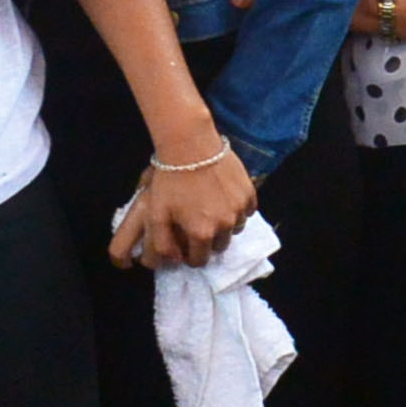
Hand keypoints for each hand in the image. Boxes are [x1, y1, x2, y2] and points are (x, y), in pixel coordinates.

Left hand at [110, 146, 257, 270]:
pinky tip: (223, 197)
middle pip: (220, 246)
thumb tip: (175, 260)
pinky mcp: (249, 193)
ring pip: (235, 229)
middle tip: (197, 223)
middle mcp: (225, 225)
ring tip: (211, 208)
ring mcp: (240, 208)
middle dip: (208, 241)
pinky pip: (247, 211)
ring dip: (224, 225)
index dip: (190, 254)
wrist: (190, 146)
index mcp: (202, 233)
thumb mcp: (156, 215)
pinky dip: (237, 209)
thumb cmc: (170, 180)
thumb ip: (163, 244)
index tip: (185, 242)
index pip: (200, 260)